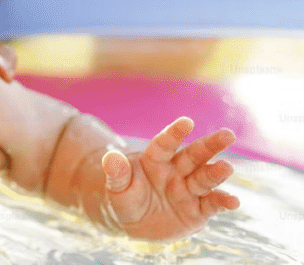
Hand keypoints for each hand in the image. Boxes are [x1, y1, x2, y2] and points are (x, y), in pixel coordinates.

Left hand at [103, 117, 239, 239]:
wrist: (135, 222)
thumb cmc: (125, 197)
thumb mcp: (117, 187)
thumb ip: (116, 172)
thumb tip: (110, 158)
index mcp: (155, 160)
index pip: (165, 144)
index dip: (175, 133)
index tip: (187, 121)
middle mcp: (176, 171)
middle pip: (194, 155)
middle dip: (210, 145)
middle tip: (227, 134)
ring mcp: (188, 190)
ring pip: (205, 178)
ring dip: (216, 173)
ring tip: (227, 167)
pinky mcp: (198, 210)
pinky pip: (212, 204)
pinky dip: (223, 202)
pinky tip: (234, 201)